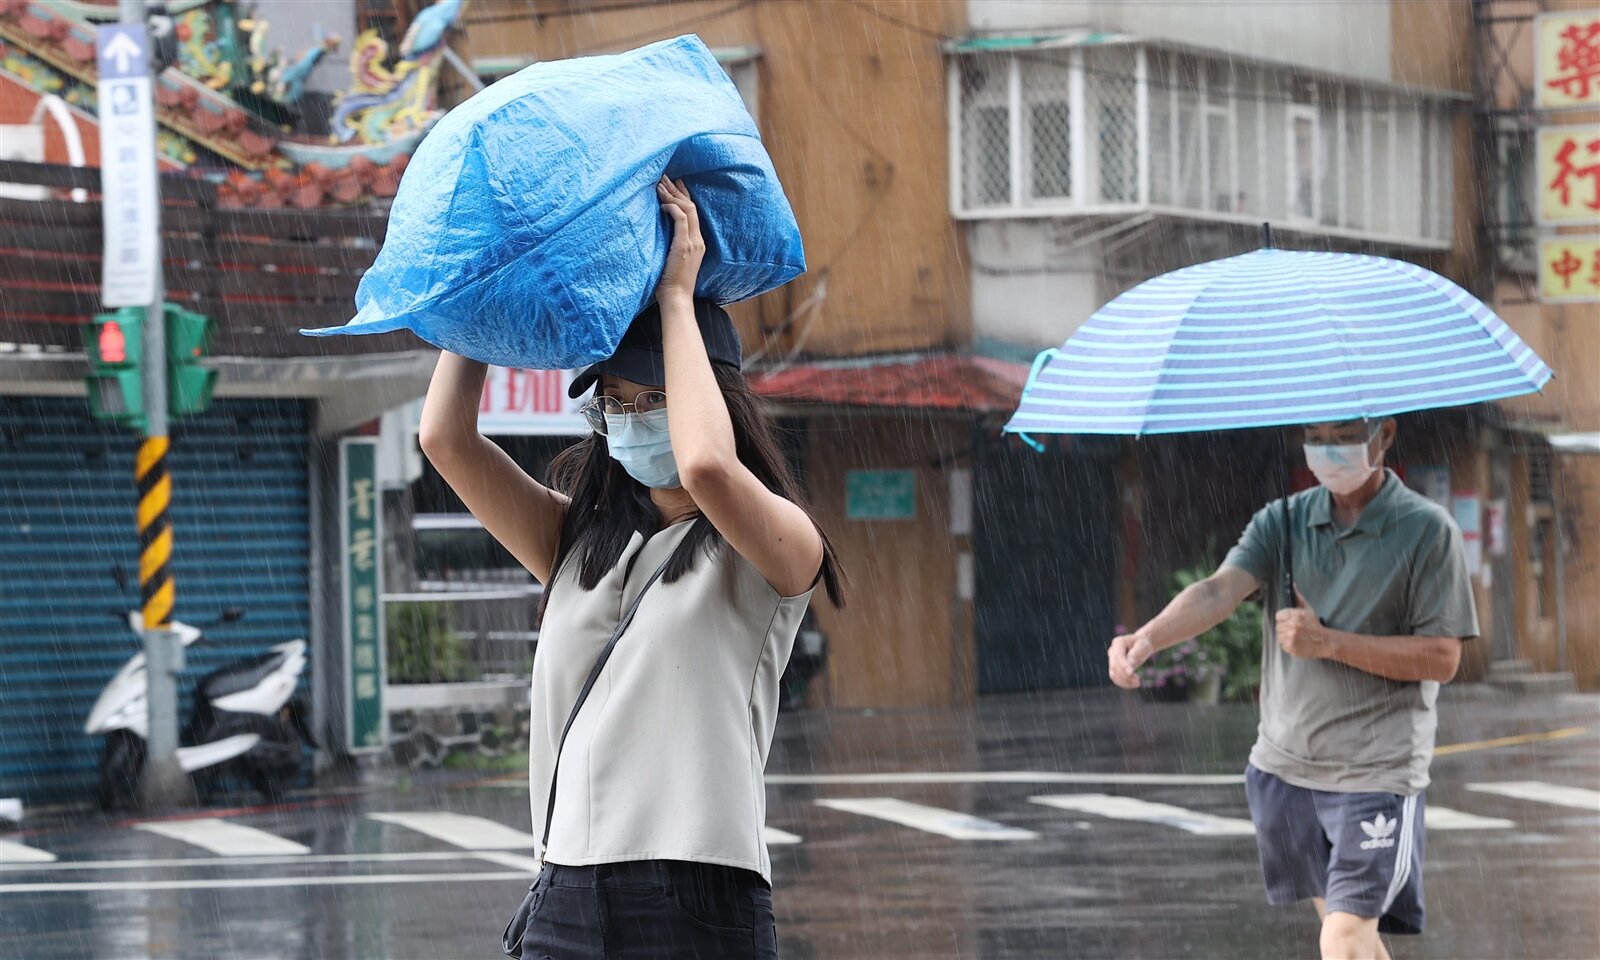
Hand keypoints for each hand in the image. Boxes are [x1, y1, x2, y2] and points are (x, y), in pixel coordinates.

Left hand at [655, 177, 704, 304]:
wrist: (677, 298)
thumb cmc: (670, 284)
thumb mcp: (673, 260)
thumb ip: (672, 245)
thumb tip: (660, 232)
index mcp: (697, 243)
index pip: (693, 213)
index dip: (684, 196)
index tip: (674, 184)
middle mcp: (698, 240)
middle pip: (691, 207)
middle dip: (678, 190)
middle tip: (666, 177)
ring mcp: (693, 242)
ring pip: (687, 209)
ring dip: (672, 195)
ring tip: (660, 183)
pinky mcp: (684, 245)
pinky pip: (681, 218)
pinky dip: (671, 208)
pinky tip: (662, 203)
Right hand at [1108, 630, 1155, 688]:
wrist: (1141, 645)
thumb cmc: (1143, 644)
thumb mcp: (1142, 646)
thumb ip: (1135, 654)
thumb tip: (1130, 665)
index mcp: (1118, 643)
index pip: (1118, 656)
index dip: (1123, 665)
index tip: (1131, 673)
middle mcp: (1112, 651)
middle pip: (1114, 667)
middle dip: (1125, 676)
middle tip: (1138, 681)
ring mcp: (1112, 660)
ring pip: (1113, 674)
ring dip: (1125, 681)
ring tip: (1138, 683)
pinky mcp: (1114, 668)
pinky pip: (1116, 678)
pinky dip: (1124, 683)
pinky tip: (1134, 684)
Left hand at [1275, 590, 1327, 658]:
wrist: (1324, 641)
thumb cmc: (1315, 625)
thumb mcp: (1308, 609)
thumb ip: (1298, 598)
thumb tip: (1293, 586)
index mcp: (1295, 615)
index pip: (1278, 616)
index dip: (1284, 618)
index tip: (1290, 621)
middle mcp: (1292, 626)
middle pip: (1278, 626)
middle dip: (1285, 627)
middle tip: (1295, 629)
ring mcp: (1290, 638)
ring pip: (1279, 636)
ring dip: (1286, 636)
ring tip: (1296, 636)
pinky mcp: (1291, 647)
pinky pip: (1283, 645)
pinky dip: (1288, 644)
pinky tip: (1297, 642)